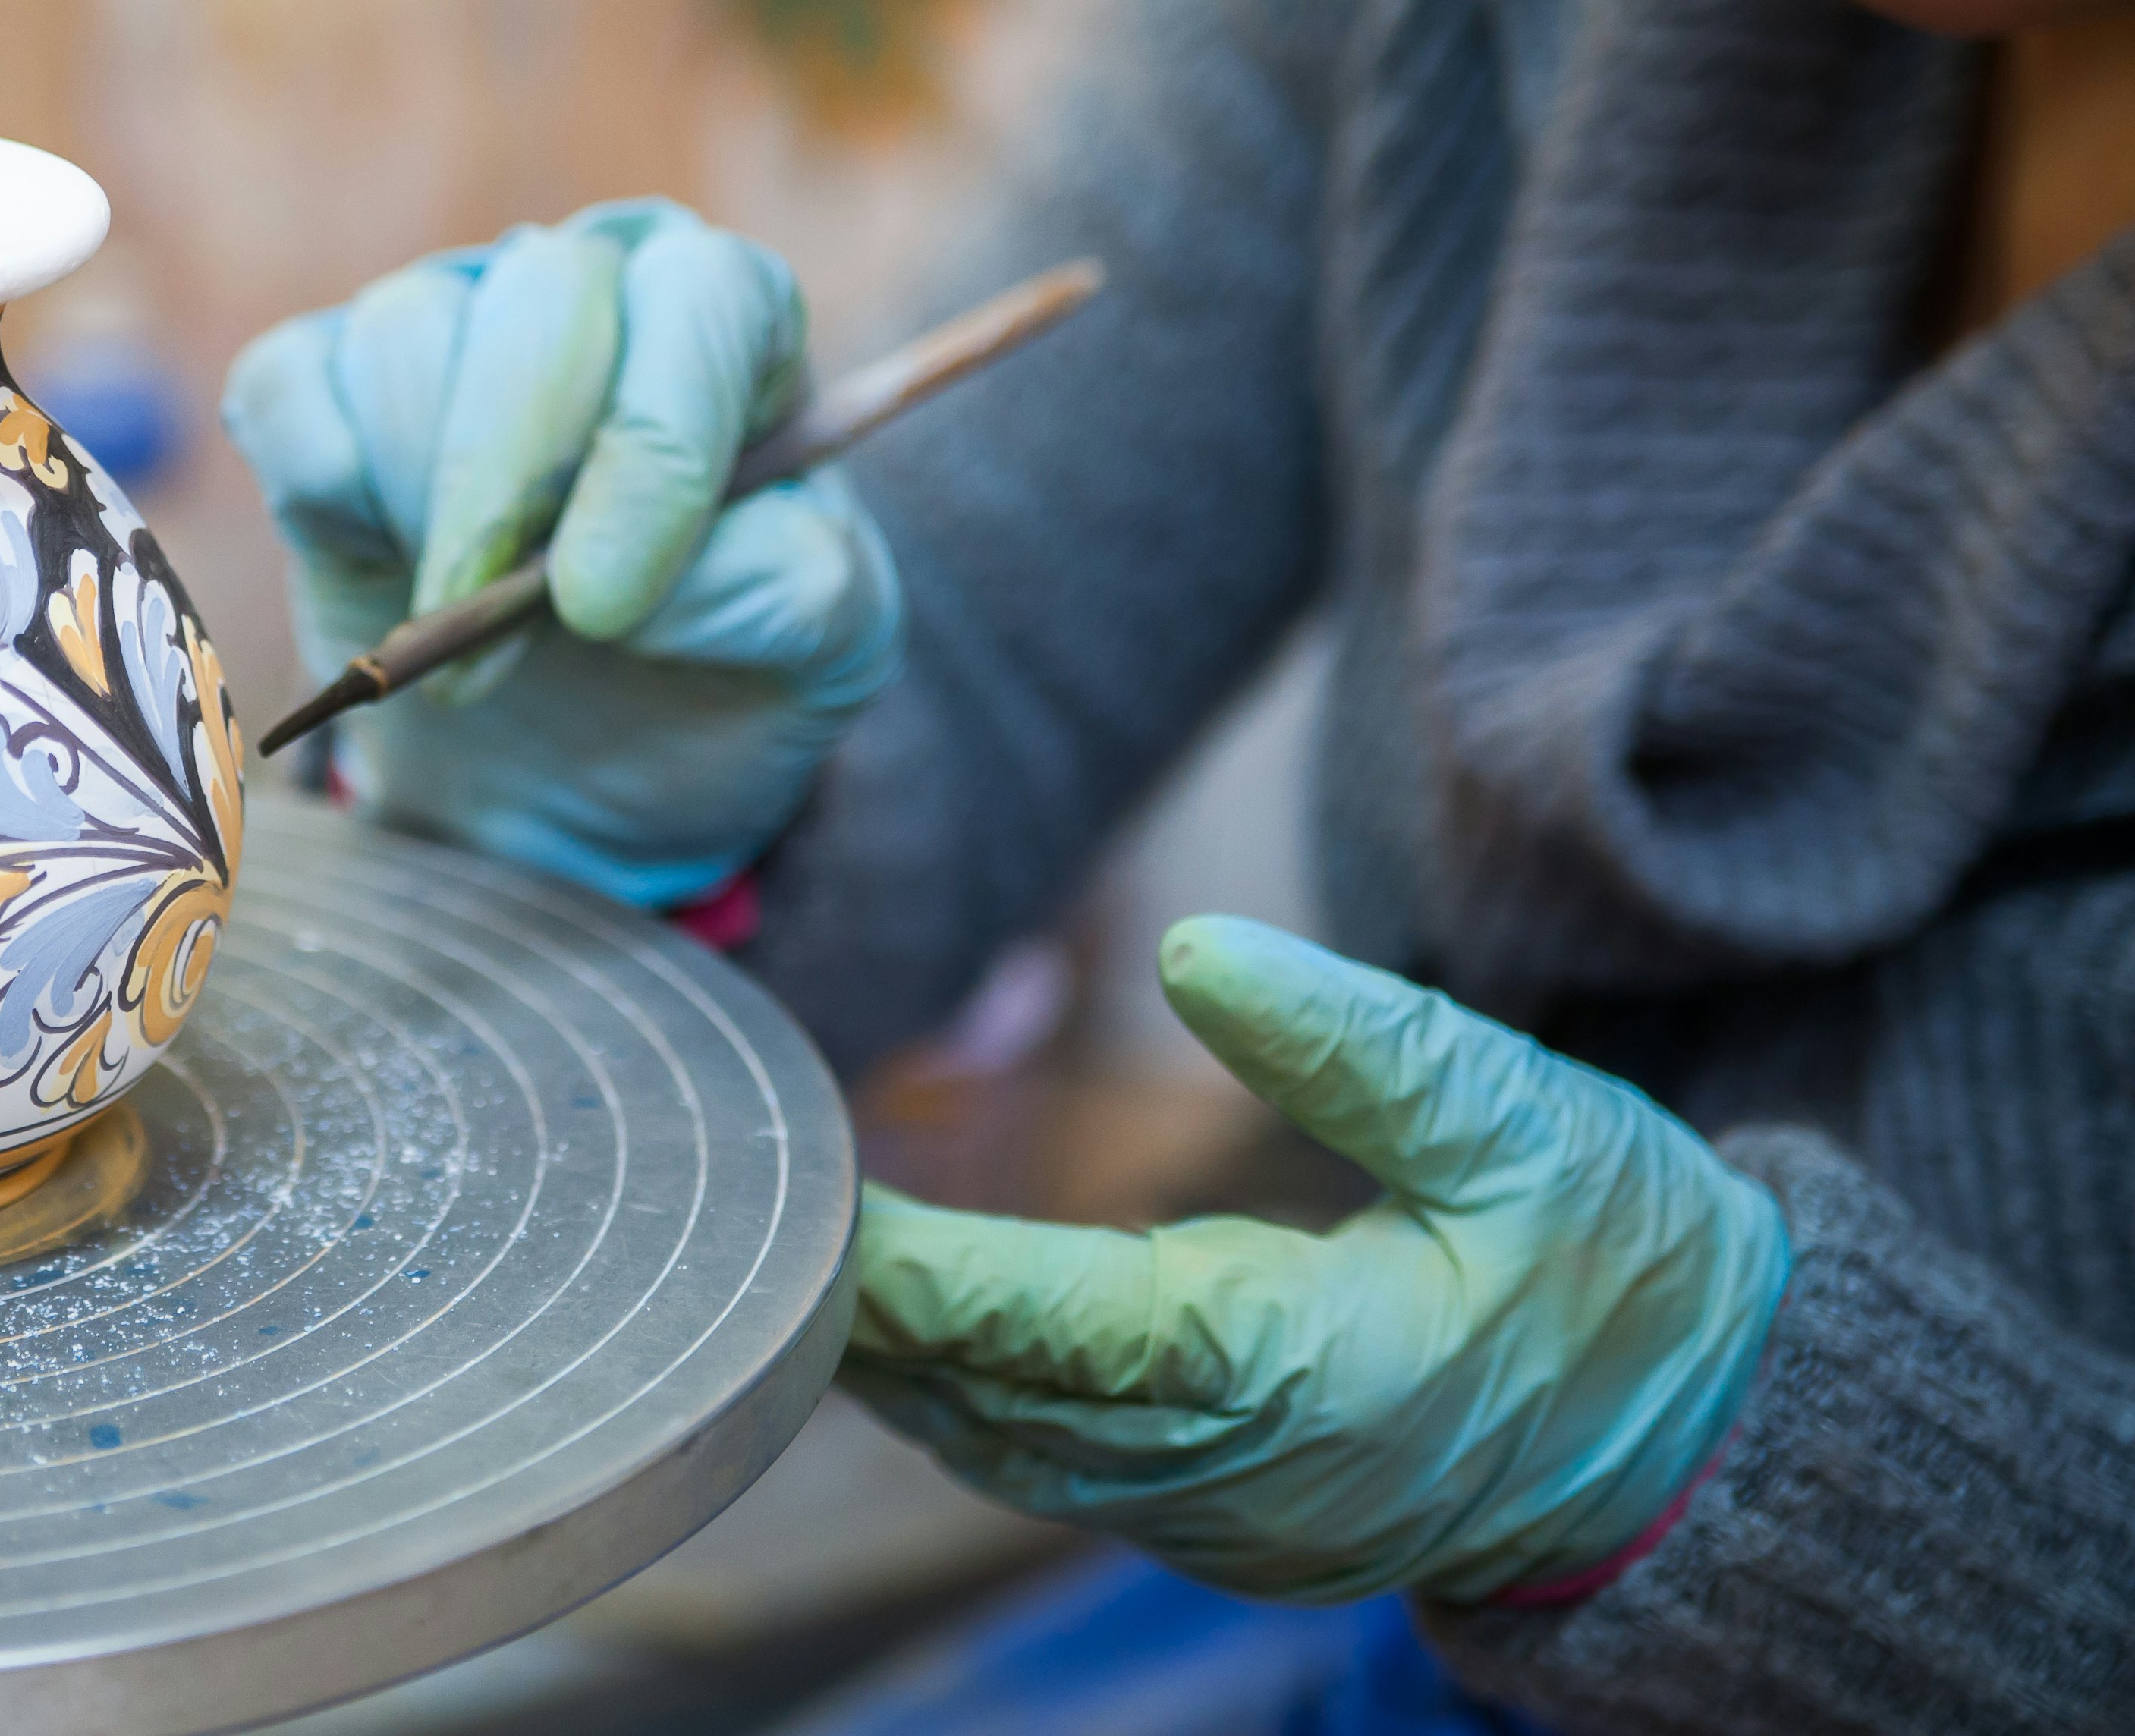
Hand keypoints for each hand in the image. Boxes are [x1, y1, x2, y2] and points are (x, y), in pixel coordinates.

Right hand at [219, 199, 901, 908]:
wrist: (573, 764)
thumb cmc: (710, 671)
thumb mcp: (814, 652)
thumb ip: (775, 587)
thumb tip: (621, 577)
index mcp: (728, 317)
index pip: (702, 301)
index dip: (652, 445)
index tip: (605, 603)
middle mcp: (590, 283)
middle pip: (546, 296)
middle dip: (514, 479)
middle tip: (494, 623)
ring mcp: (446, 317)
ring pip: (408, 337)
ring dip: (422, 507)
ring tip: (457, 632)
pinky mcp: (321, 383)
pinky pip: (292, 388)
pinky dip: (322, 487)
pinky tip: (375, 564)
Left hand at [844, 916, 1791, 1604]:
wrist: (1713, 1440)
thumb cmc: (1629, 1267)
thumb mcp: (1528, 1123)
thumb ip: (1358, 1042)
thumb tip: (1194, 946)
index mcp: (1307, 1375)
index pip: (1062, 1328)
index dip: (926, 1275)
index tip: (816, 1210)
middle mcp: (1242, 1473)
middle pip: (999, 1402)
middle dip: (876, 1318)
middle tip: (755, 1216)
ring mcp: (1229, 1519)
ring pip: (1009, 1454)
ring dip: (903, 1368)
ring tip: (798, 1262)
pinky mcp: (1229, 1522)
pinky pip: (1058, 1472)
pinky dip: (969, 1401)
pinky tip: (909, 1332)